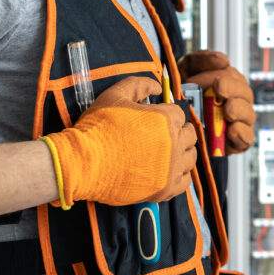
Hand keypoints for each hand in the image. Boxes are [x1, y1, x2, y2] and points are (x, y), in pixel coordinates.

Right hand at [46, 76, 196, 206]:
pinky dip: (179, 175)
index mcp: (165, 119)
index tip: (157, 119)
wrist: (83, 162)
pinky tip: (168, 171)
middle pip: (189, 135)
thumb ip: (139, 85)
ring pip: (190, 158)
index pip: (179, 113)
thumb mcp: (115, 95)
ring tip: (166, 152)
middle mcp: (173, 144)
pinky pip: (185, 182)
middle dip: (178, 131)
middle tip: (162, 134)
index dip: (167, 114)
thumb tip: (158, 87)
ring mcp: (170, 168)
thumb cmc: (98, 127)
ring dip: (182, 152)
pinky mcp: (163, 189)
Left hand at [178, 50, 255, 152]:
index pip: (230, 74)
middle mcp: (236, 100)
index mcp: (227, 82)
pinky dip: (241, 133)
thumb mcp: (186, 74)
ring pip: (247, 113)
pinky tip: (232, 129)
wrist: (178, 128)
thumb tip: (223, 60)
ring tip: (228, 110)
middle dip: (232, 88)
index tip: (216, 76)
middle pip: (243, 91)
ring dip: (238, 109)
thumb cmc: (184, 98)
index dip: (223, 75)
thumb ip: (200, 60)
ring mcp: (239, 120)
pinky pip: (246, 137)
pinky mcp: (238, 141)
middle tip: (219, 88)